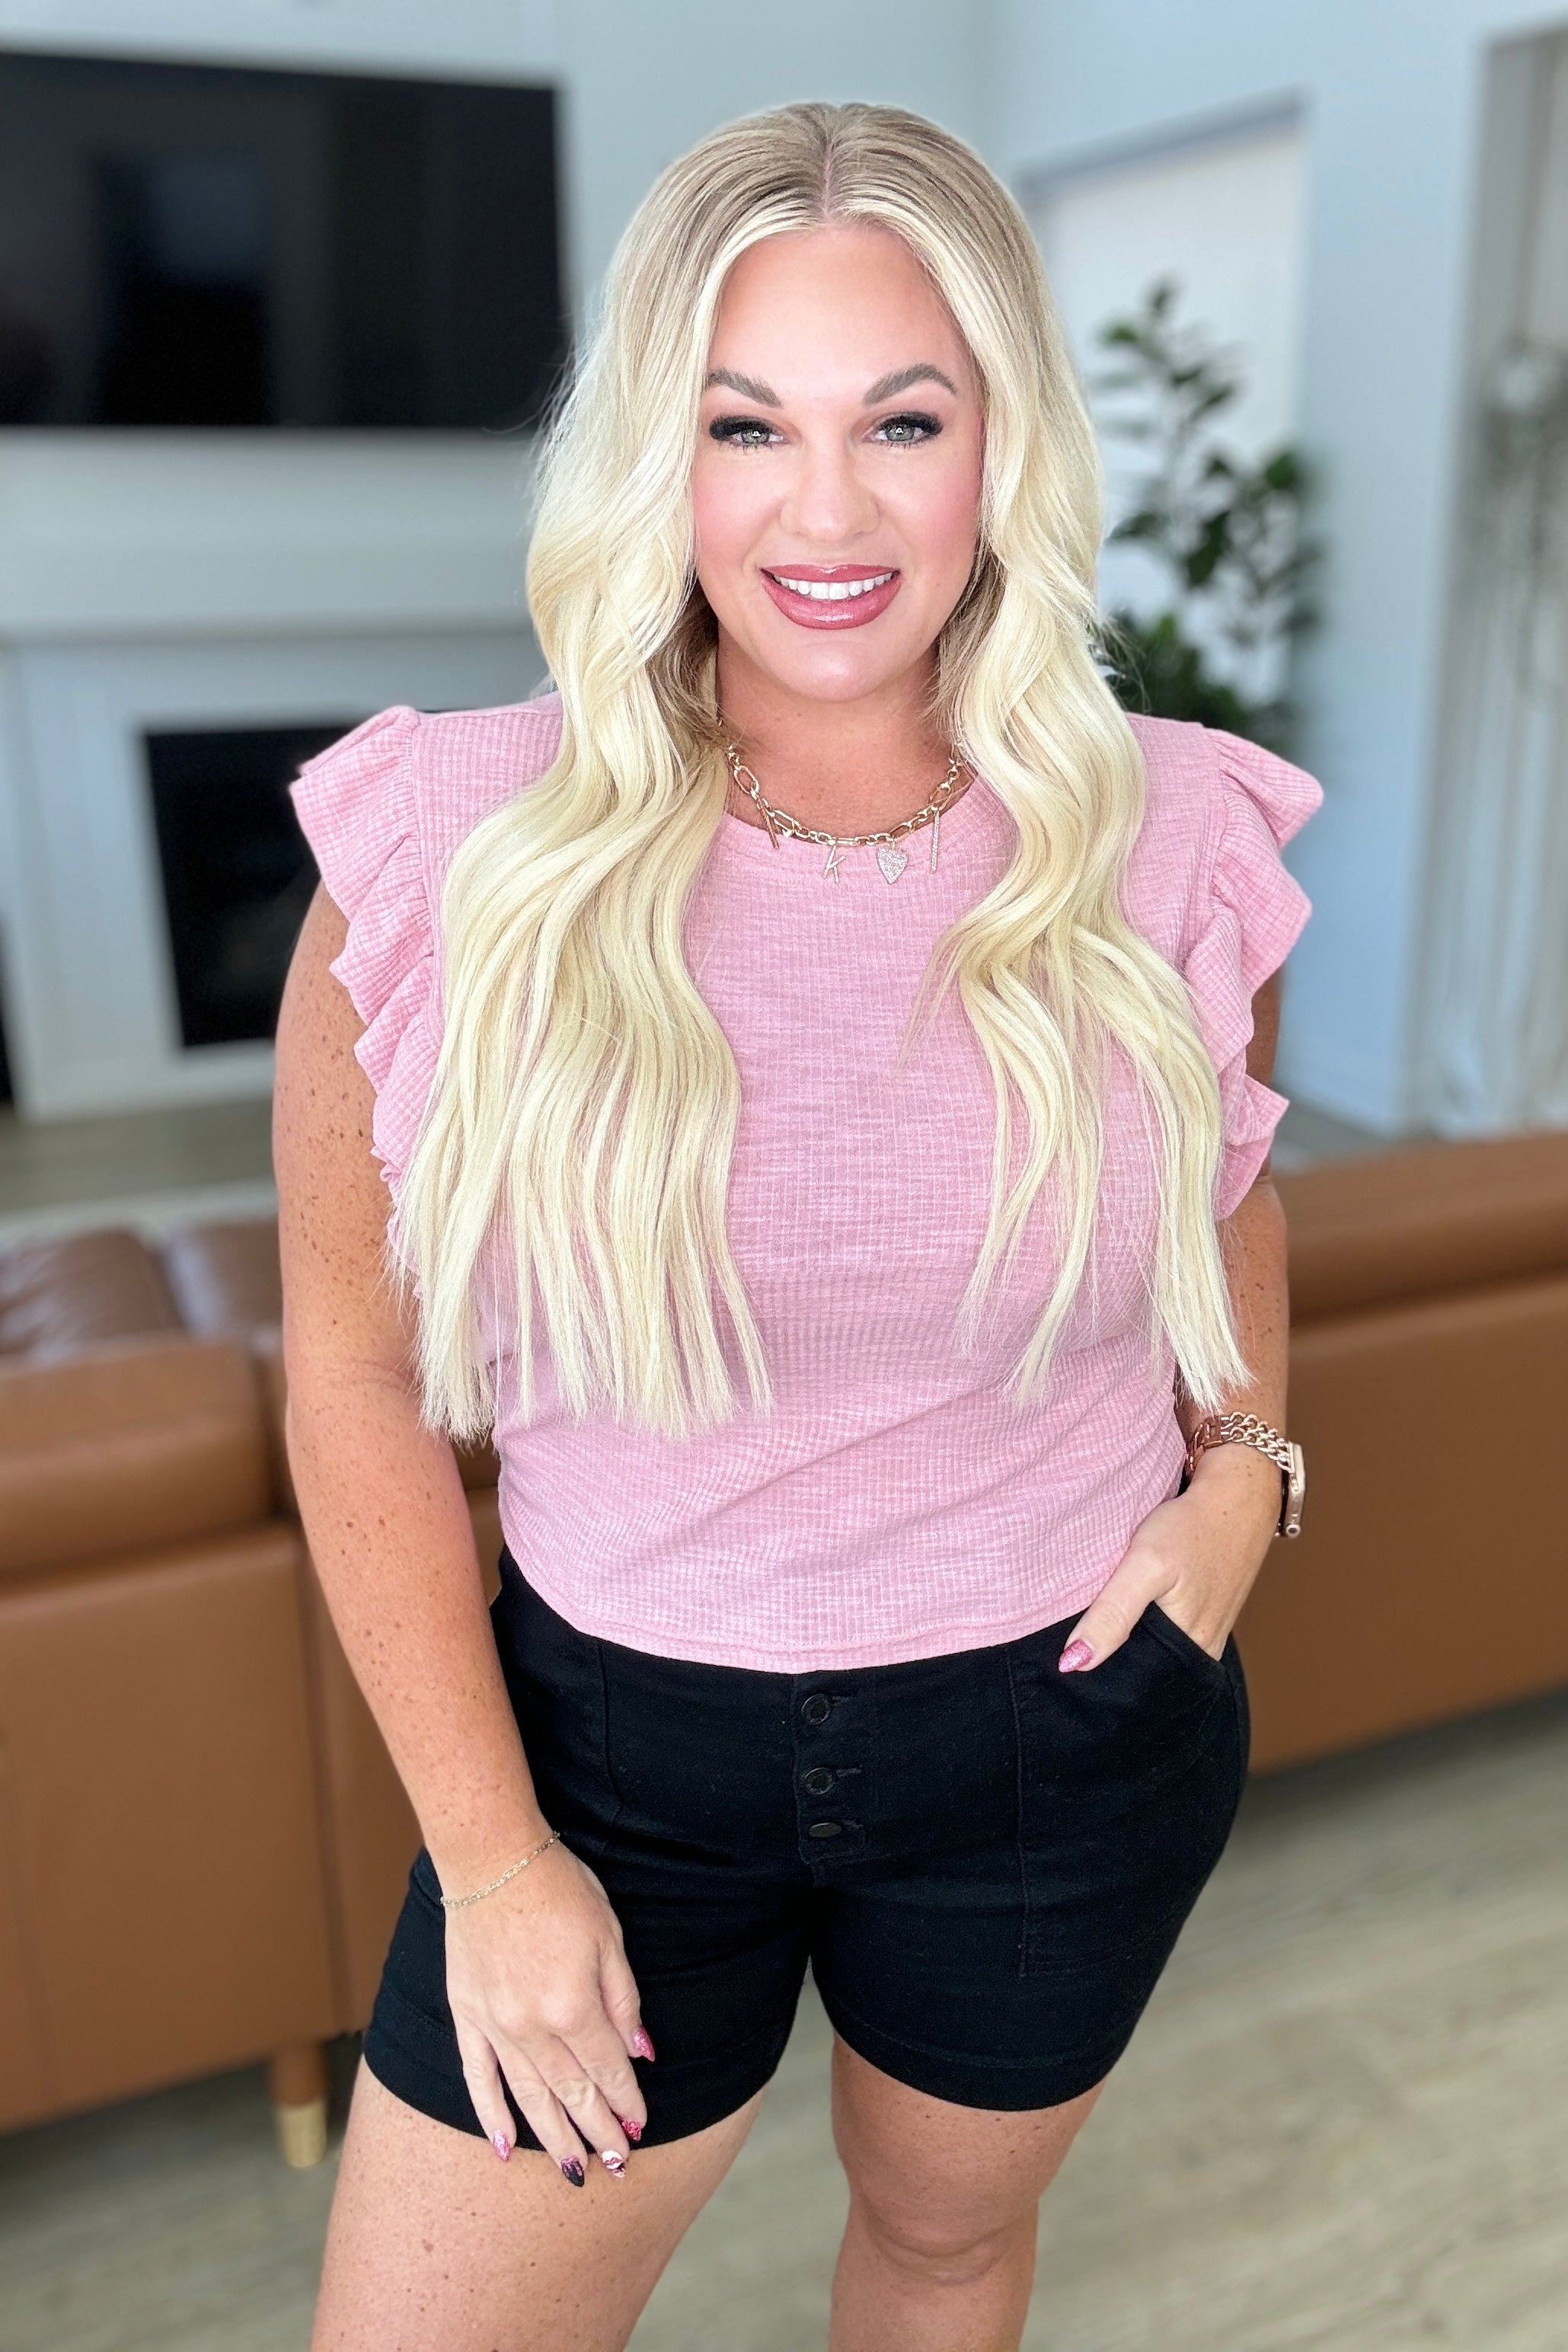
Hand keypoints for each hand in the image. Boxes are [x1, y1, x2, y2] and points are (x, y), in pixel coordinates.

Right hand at [443, 1837, 651, 2184]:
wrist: (492, 1858)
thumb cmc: (559, 1888)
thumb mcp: (609, 1936)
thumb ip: (623, 1999)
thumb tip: (640, 2053)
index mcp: (574, 2005)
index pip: (607, 2069)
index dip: (626, 2101)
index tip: (640, 2128)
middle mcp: (532, 2027)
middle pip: (571, 2092)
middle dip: (597, 2131)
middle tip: (616, 2164)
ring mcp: (494, 2026)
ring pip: (528, 2097)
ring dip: (554, 2136)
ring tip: (574, 2169)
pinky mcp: (466, 2016)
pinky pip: (477, 2078)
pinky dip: (491, 2116)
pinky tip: (505, 2148)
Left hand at [1059, 1442, 1280, 1670]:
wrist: (1238, 1494)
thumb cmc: (1193, 1527)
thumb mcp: (1146, 1565)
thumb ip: (1112, 1614)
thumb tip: (1074, 1663)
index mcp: (1188, 1652)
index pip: (1132, 1686)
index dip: (1097, 1679)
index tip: (1064, 1666)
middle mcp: (1200, 1653)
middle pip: (1143, 1672)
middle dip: (1108, 1664)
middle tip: (1070, 1646)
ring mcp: (1206, 1635)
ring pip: (1153, 1653)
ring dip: (1126, 1645)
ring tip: (1090, 1631)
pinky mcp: (1204, 1615)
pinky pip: (1166, 1634)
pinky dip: (1144, 1627)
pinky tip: (1125, 1611)